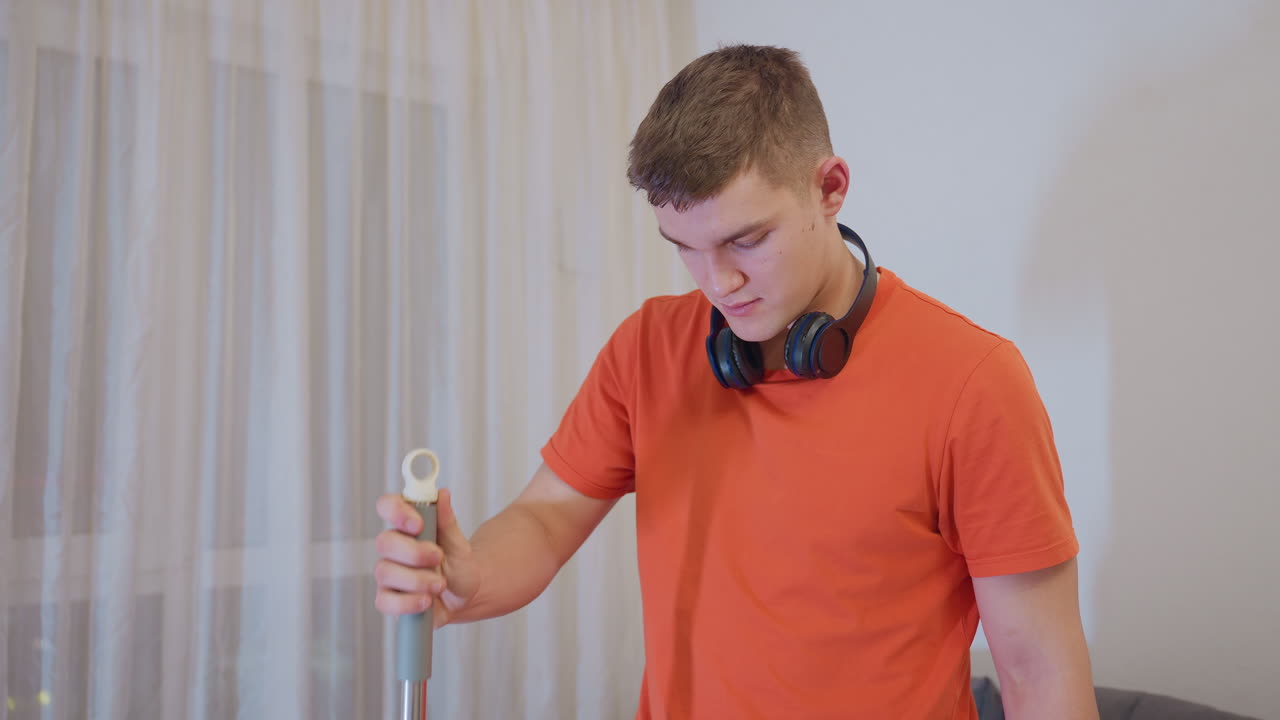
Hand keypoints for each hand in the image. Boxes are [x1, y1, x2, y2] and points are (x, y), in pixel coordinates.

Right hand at [374, 488, 479, 627]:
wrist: (464, 597)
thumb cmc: (458, 566)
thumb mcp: (458, 543)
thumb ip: (447, 521)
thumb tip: (442, 494)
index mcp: (407, 526)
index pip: (387, 506)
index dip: (396, 511)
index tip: (417, 524)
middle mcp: (393, 548)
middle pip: (384, 542)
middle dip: (414, 552)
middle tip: (438, 558)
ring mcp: (388, 573)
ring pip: (385, 572)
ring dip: (417, 579)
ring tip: (440, 584)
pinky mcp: (387, 599)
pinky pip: (385, 601)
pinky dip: (408, 602)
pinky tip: (426, 601)